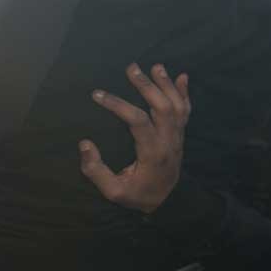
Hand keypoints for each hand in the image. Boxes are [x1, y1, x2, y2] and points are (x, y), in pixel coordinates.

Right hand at [78, 64, 190, 213]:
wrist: (169, 203)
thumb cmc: (139, 196)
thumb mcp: (114, 191)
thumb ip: (96, 170)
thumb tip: (84, 144)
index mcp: (153, 153)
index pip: (138, 121)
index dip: (118, 105)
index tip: (97, 95)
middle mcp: (169, 141)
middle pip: (162, 107)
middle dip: (147, 85)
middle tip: (131, 68)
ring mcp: (178, 138)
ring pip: (176, 106)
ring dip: (166, 84)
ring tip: (155, 66)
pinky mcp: (180, 136)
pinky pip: (186, 111)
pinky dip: (184, 93)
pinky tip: (181, 77)